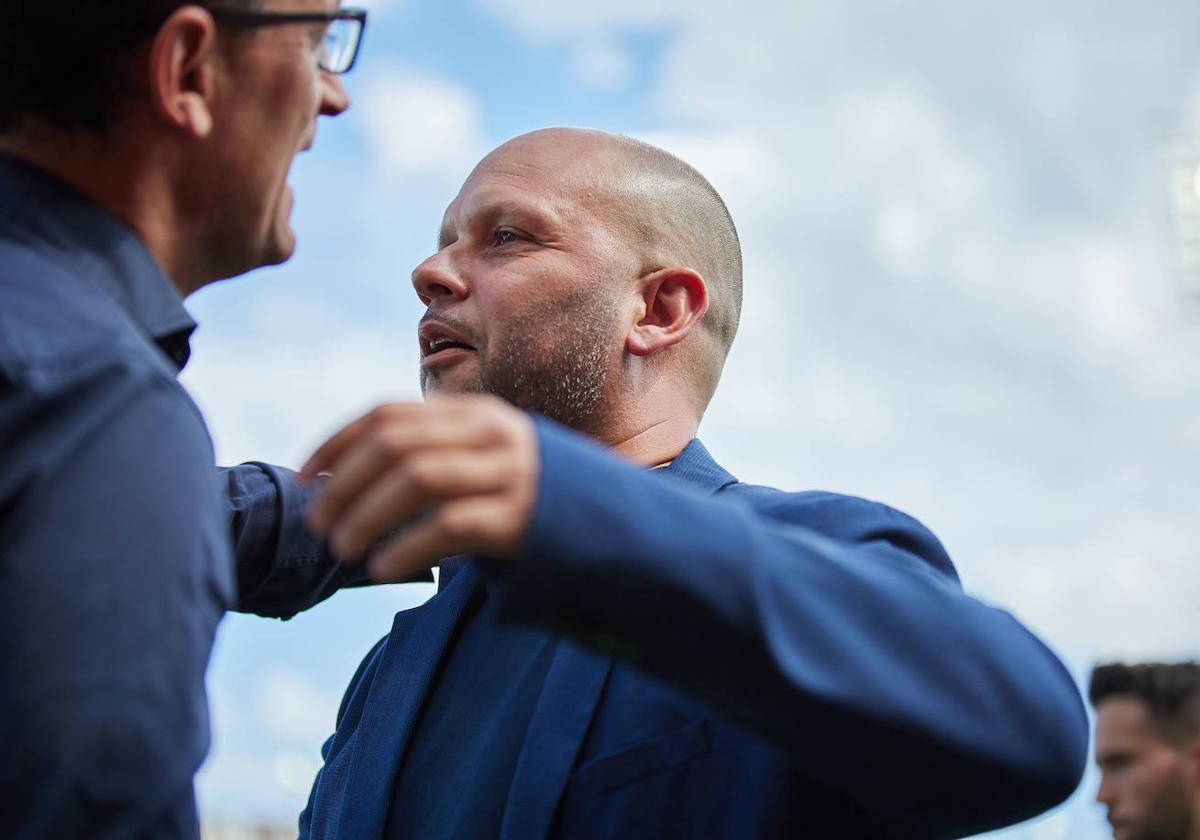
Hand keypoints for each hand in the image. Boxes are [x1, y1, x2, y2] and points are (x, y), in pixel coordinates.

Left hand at [300, 395, 539, 580]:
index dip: (335, 443)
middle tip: (316, 522)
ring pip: (416, 478)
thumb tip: (342, 476)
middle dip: (343, 482)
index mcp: (474, 414)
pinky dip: (406, 546)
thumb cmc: (530, 498)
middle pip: (394, 444)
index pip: (387, 415)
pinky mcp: (520, 516)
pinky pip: (448, 525)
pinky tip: (382, 567)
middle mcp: (491, 434)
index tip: (302, 476)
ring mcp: (509, 473)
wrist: (613, 525)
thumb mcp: (486, 459)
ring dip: (366, 513)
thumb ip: (435, 454)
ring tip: (341, 547)